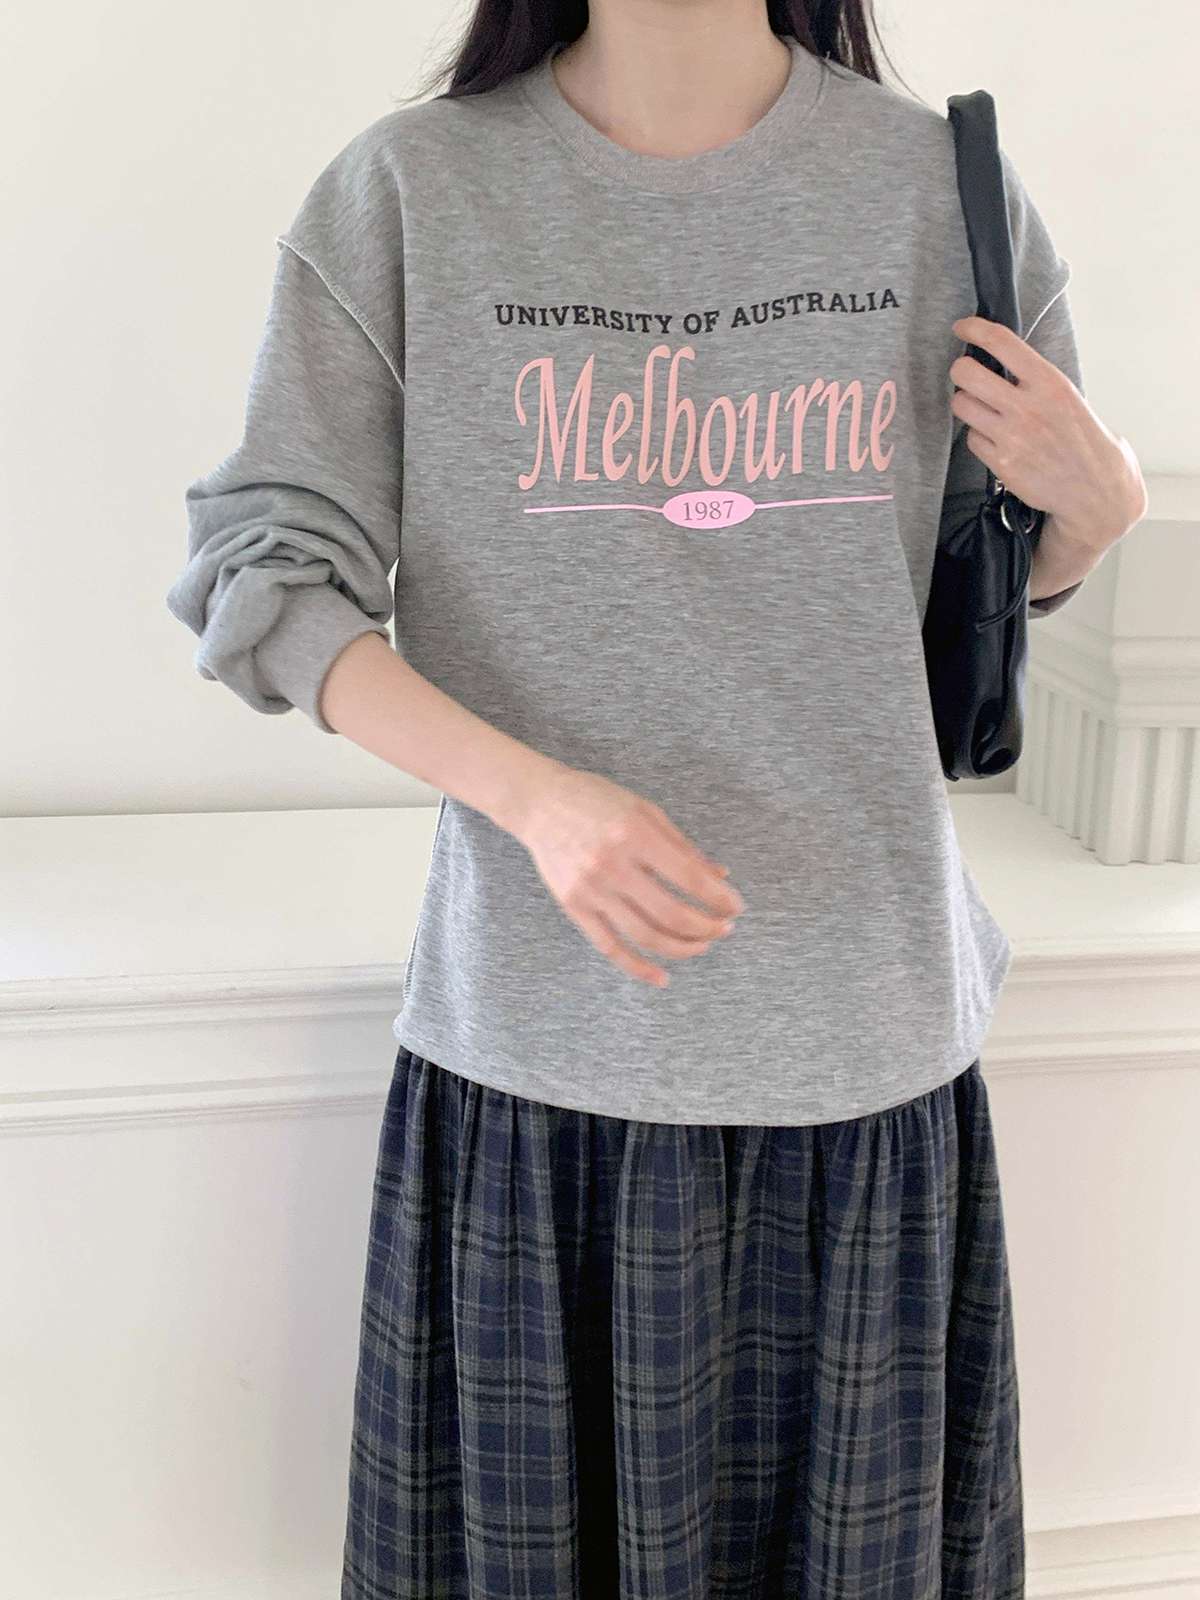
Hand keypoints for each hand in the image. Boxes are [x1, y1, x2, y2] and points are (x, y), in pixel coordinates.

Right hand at [510, 763, 744, 987]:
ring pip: (645, 936)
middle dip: (707, 927)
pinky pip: (610, 947)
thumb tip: (720, 878)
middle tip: (725, 929)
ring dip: (682, 948)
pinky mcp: (574, 907)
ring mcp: (591, 890)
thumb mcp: (646, 811)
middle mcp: (613, 865)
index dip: (719, 898)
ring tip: (702, 945)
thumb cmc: (597, 801)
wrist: (540, 804)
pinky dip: (638, 968)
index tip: (735, 907)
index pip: (690, 878)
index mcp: (635, 834)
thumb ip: (683, 846)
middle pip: (671, 914)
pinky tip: (662, 977)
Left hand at [949, 315, 1147, 554]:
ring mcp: (1011, 436)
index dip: (974, 329)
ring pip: (962, 405)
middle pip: (966, 373)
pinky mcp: (1001, 463)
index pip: (1001, 342)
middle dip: (960, 370)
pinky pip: (972, 438)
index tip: (962, 327)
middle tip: (966, 374)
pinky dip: (978, 436)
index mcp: (1049, 382)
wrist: (1095, 489)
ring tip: (981, 408)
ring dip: (965, 403)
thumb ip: (1036, 380)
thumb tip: (1001, 362)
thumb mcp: (1068, 397)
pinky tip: (995, 439)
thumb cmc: (1083, 440)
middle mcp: (1027, 406)